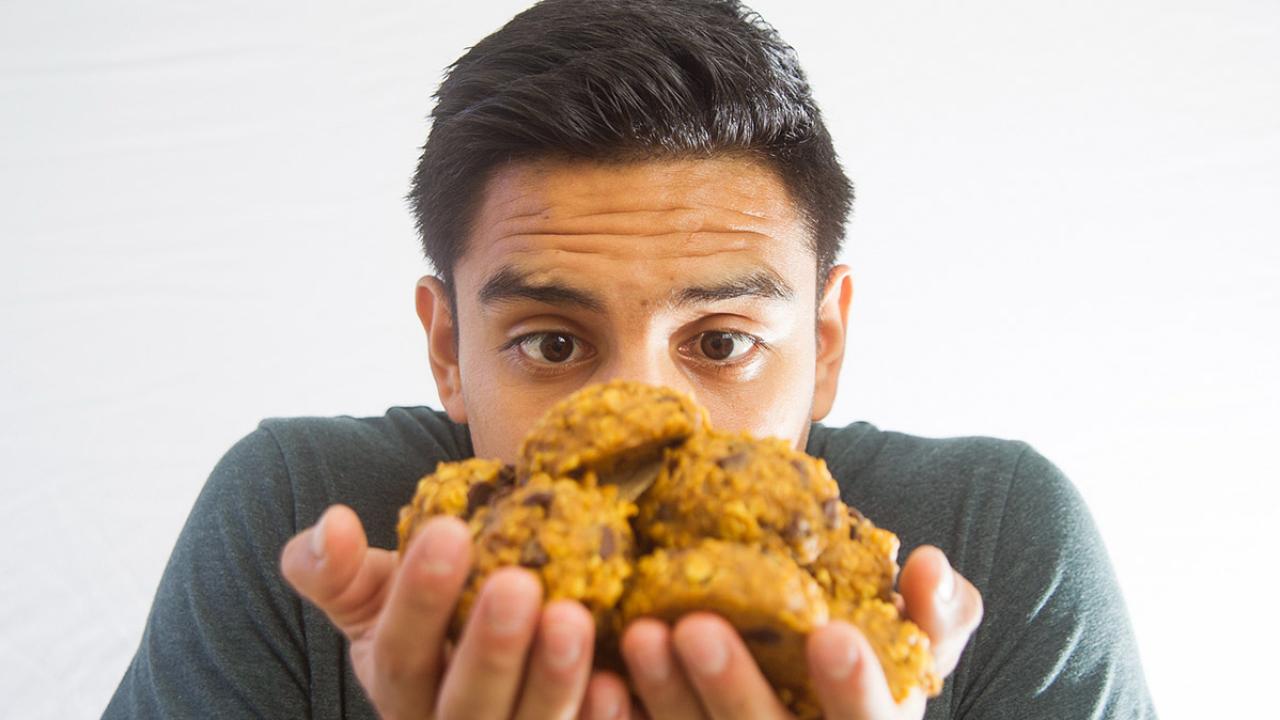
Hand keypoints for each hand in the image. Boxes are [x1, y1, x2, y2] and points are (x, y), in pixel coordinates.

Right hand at [280, 505, 629, 718]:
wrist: (487, 653)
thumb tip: (331, 525)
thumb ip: (338, 568)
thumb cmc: (431, 618)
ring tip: (573, 616)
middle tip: (517, 583)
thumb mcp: (373, 595)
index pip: (400, 653)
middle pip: (465, 704)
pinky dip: (601, 717)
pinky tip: (619, 680)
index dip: (419, 598)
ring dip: (552, 679)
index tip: (447, 530)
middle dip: (491, 648)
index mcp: (399, 690)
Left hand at [619, 545, 982, 718]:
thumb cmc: (868, 675)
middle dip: (731, 686)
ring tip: (638, 634)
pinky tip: (600, 681)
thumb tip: (929, 563)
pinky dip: (627, 719)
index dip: (853, 686)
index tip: (832, 632)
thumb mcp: (917, 652)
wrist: (809, 706)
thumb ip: (937, 616)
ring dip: (665, 696)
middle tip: (695, 624)